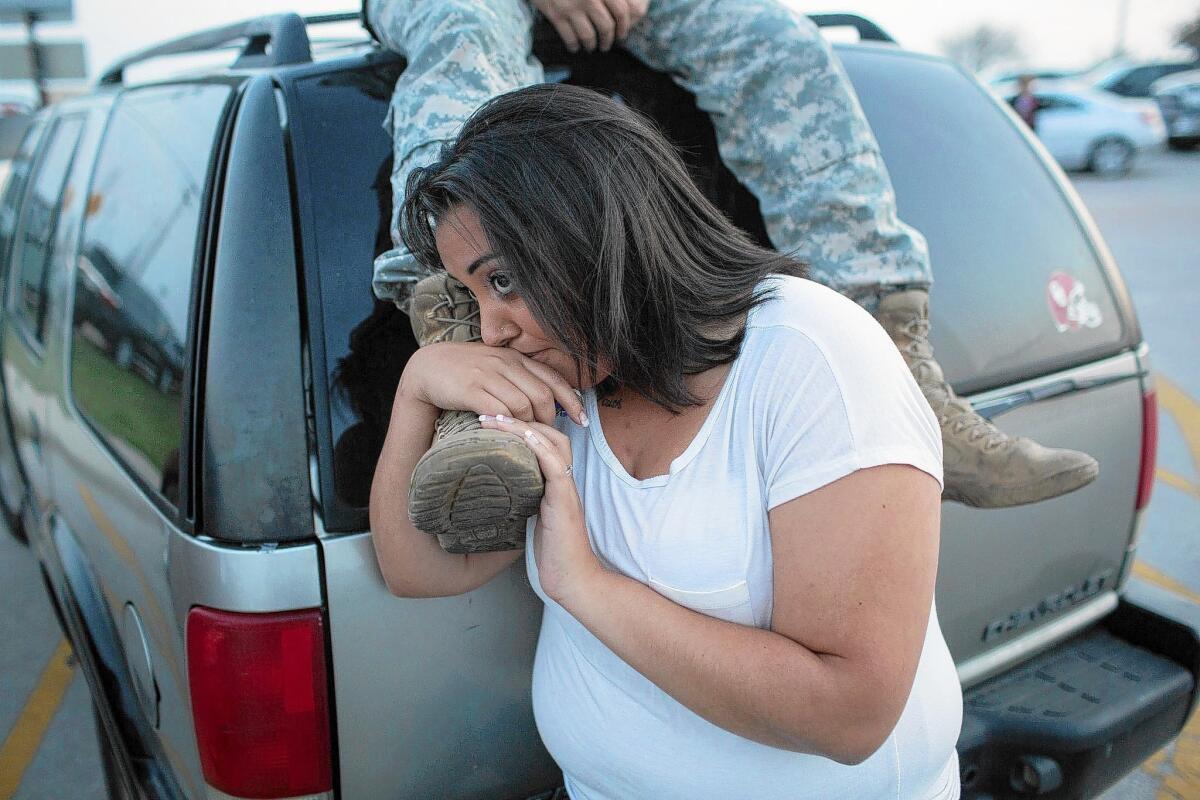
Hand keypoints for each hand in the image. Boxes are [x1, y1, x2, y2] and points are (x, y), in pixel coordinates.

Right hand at [399, 341, 586, 425]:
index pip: (553, 379)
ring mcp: (489, 375)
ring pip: (523, 405)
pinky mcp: (472, 389)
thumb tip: (545, 401)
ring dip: (529, 426)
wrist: (428, 367)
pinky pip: (499, 411)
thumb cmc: (465, 372)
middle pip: (542, 395)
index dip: (572, 401)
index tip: (582, 421)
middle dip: (550, 420)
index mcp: (516, 358)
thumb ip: (519, 378)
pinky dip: (507, 426)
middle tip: (547, 436)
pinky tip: (508, 435)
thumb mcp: (496, 367)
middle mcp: (506, 363)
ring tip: (528, 440)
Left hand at [479, 414, 602, 603]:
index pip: (544, 441)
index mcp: (555, 483)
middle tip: (488, 414)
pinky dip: (540, 447)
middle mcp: (563, 480)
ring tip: (495, 419)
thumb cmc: (553, 555)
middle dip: (519, 419)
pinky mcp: (565, 501)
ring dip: (523, 427)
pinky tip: (523, 437)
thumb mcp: (532, 520)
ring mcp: (566, 488)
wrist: (572, 579)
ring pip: (552, 442)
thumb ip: (522, 500)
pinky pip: (556, 465)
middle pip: (550, 433)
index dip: (521, 427)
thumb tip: (493, 491)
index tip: (492, 421)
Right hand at [533, 0, 649, 52]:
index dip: (624, 27)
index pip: (622, 12)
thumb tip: (626, 11)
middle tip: (606, 44)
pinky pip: (569, 38)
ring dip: (591, 46)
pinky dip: (573, 46)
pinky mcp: (556, 14)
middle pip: (606, 27)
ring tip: (591, 47)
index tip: (622, 34)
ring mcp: (571, 7)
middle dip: (608, 40)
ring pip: (588, 36)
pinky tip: (574, 47)